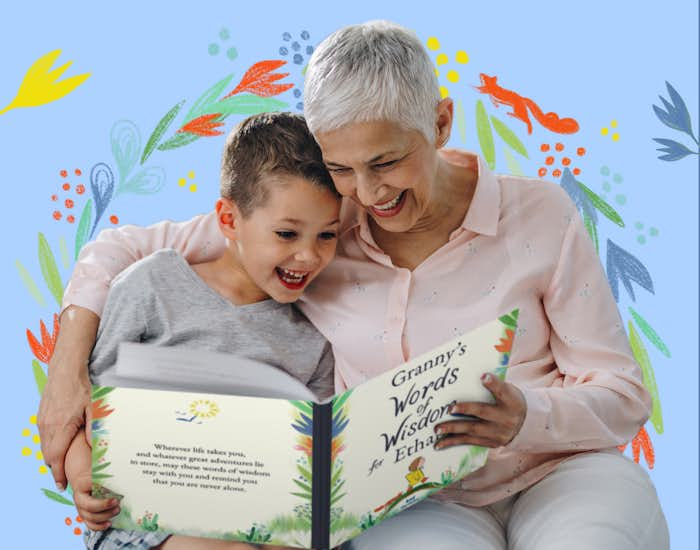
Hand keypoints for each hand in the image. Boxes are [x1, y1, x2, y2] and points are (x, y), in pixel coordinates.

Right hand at [37, 306, 98, 489]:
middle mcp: (47, 425)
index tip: (64, 486)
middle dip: (55, 469)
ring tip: (62, 468)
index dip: (59, 474)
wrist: (66, 366)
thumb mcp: (95, 407)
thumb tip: (100, 449)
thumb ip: (96, 429)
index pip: (56, 458)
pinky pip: (43, 436)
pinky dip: (49, 445)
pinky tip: (58, 447)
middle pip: (48, 455)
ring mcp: (42, 419)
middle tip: (64, 481)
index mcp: (60, 426)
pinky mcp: (42, 413)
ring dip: (52, 457)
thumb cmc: (82, 386)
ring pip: (44, 446)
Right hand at [71, 472, 120, 530]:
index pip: (91, 487)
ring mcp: (81, 508)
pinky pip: (89, 524)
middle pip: (89, 506)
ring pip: (89, 517)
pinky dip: (99, 526)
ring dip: (104, 516)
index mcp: (82, 484)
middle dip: (104, 506)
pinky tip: (109, 524)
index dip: (103, 490)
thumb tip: (119, 480)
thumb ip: (106, 476)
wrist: (86, 481)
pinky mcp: (85, 515)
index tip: (114, 493)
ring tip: (117, 510)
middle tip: (117, 502)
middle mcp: (79, 497)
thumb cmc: (96, 474)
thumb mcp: (100, 472)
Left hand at [434, 373, 525, 448]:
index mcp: (512, 400)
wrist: (525, 424)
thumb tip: (473, 375)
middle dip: (466, 410)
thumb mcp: (508, 390)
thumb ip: (493, 385)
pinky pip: (470, 442)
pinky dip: (454, 441)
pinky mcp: (490, 443)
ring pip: (473, 430)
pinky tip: (440, 443)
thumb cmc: (509, 400)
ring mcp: (498, 433)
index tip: (483, 376)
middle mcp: (506, 418)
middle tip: (450, 409)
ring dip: (454, 429)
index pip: (503, 390)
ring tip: (437, 429)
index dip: (493, 383)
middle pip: (484, 412)